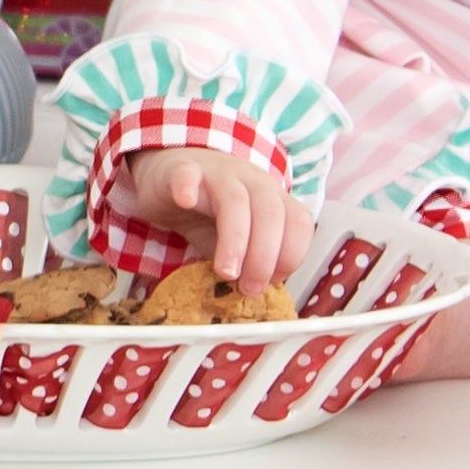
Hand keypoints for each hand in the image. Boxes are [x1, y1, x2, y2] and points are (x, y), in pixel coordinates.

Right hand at [125, 145, 313, 296]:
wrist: (170, 177)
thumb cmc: (209, 213)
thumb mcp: (238, 241)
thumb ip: (252, 263)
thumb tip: (263, 299)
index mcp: (272, 199)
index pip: (299, 221)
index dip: (292, 255)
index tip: (273, 283)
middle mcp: (251, 181)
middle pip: (270, 212)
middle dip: (265, 256)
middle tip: (249, 288)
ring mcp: (217, 172)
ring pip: (235, 199)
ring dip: (235, 238)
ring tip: (225, 272)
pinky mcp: (181, 169)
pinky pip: (188, 174)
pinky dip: (188, 187)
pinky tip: (186, 201)